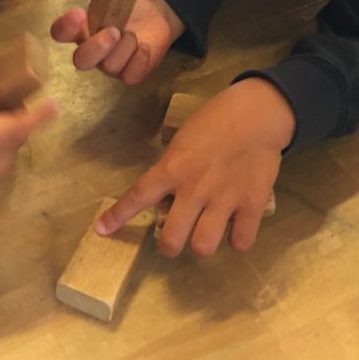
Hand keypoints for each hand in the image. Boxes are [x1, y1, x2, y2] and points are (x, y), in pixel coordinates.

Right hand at [49, 0, 182, 84]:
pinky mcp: (130, 73)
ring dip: (124, 49)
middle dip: (96, 47)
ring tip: (135, 35)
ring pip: (109, 67)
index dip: (65, 26)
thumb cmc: (127, 6)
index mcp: (82, 29)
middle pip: (81, 60)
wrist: (154, 19)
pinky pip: (129, 76)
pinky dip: (139, 61)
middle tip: (114, 31)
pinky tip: (145, 47)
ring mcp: (110, 65)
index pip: (61, 33)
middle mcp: (92, 50)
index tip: (78, 14)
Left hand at [97, 78, 293, 255]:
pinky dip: (237, 239)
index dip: (117, 217)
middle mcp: (194, 188)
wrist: (257, 113)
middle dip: (169, 245)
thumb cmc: (216, 120)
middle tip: (175, 236)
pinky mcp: (252, 204)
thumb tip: (166, 197)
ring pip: (203, 246)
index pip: (138, 196)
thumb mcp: (183, 140)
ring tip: (205, 233)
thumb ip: (173, 170)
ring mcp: (223, 199)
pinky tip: (236, 227)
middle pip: (171, 239)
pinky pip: (241, 241)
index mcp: (173, 168)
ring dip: (200, 244)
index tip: (101, 230)